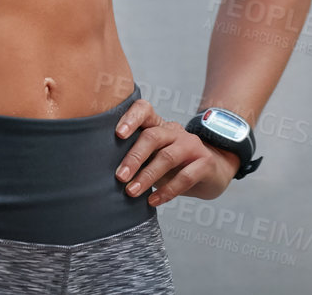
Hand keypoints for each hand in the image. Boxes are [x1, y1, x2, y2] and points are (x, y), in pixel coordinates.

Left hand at [113, 99, 240, 206]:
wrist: (212, 172)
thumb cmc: (173, 166)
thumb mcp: (154, 157)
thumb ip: (135, 157)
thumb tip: (99, 173)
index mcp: (158, 126)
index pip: (144, 110)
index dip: (131, 118)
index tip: (118, 135)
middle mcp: (174, 132)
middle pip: (153, 136)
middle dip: (134, 157)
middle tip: (119, 177)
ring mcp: (191, 145)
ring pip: (167, 157)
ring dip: (147, 176)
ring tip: (131, 192)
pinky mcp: (205, 163)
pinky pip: (185, 177)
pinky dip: (167, 191)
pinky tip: (153, 201)